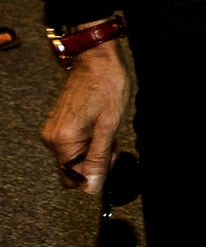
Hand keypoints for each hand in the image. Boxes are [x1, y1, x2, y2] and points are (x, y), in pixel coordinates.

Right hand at [40, 41, 130, 193]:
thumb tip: (91, 186)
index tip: (110, 156)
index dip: (95, 171)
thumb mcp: (109, 127)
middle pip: (73, 167)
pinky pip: (74, 141)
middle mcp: (52, 137)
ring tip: (107, 128)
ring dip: (94, 147)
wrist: (98, 59)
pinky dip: (89, 138)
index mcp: (62, 141)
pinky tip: (100, 124)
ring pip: (76, 154)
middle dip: (95, 159)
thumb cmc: (106, 86)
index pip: (72, 177)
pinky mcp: (60, 122)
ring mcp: (54, 129)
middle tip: (112, 140)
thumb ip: (99, 159)